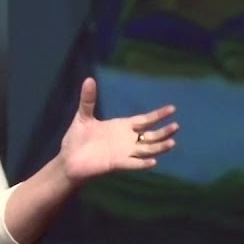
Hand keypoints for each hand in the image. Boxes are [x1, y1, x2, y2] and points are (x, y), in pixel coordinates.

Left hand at [59, 78, 178, 183]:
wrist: (68, 159)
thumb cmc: (77, 140)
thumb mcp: (83, 117)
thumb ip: (88, 100)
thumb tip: (89, 79)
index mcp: (122, 127)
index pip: (145, 120)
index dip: (158, 115)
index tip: (172, 108)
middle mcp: (126, 140)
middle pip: (151, 136)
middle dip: (163, 131)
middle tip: (176, 126)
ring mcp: (123, 153)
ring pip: (146, 150)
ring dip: (159, 147)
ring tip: (172, 143)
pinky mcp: (115, 164)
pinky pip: (132, 164)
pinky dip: (142, 163)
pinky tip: (153, 162)